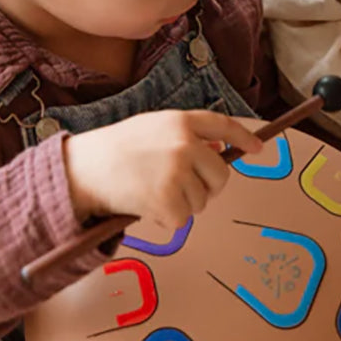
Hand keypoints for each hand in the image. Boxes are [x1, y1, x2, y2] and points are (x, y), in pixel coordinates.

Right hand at [63, 110, 262, 229]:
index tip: (258, 148)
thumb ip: (186, 135)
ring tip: (152, 191)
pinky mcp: (168, 200)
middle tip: (179, 187)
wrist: (82, 170)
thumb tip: (220, 148)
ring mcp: (178, 172)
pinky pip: (183, 219)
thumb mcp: (153, 128)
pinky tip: (147, 206)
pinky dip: (168, 219)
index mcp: (181, 121)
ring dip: (183, 203)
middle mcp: (185, 144)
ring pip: (203, 200)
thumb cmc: (116, 150)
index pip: (224, 126)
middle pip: (221, 174)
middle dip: (207, 186)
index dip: (244, 137)